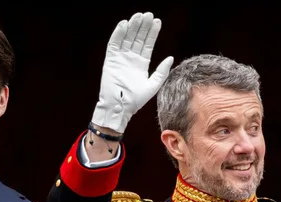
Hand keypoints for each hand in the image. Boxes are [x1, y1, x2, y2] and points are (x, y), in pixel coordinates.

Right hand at [92, 12, 174, 133]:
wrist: (120, 107)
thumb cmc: (136, 100)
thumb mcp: (153, 85)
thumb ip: (161, 72)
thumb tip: (170, 58)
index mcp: (141, 64)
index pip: (148, 44)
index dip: (152, 33)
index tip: (158, 22)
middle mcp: (131, 59)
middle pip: (138, 38)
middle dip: (143, 26)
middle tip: (149, 15)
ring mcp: (120, 58)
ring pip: (127, 38)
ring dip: (132, 26)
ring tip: (139, 16)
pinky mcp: (110, 59)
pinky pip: (114, 43)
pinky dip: (118, 33)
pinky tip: (124, 24)